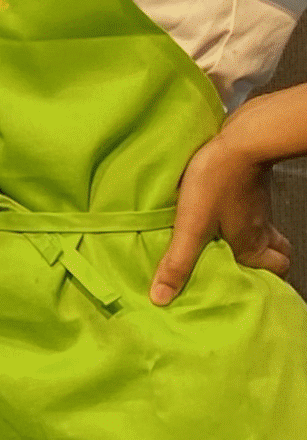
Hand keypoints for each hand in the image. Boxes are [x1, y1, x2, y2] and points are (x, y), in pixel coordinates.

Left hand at [151, 132, 290, 305]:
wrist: (241, 140)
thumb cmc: (217, 183)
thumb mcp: (191, 225)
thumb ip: (177, 261)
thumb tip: (161, 299)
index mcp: (251, 245)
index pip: (275, 274)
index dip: (264, 282)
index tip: (242, 286)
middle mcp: (261, 229)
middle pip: (277, 254)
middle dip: (264, 262)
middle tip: (235, 264)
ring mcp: (259, 206)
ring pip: (266, 230)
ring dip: (251, 237)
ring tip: (224, 240)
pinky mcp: (251, 185)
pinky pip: (254, 208)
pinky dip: (243, 214)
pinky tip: (221, 209)